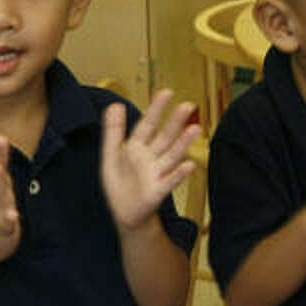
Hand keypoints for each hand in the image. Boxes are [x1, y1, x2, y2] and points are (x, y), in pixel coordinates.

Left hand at [101, 89, 201, 232]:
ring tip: (195, 129)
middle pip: (165, 136)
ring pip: (172, 155)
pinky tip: (189, 165)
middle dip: (175, 121)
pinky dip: (179, 174)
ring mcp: (157, 173)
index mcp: (137, 147)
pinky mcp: (158, 191)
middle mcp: (151, 157)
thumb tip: (114, 104)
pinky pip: (170, 181)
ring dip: (183, 143)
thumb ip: (113, 131)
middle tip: (187, 105)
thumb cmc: (120, 184)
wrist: (124, 213)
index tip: (166, 92)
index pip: (147, 124)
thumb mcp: (110, 155)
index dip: (156, 109)